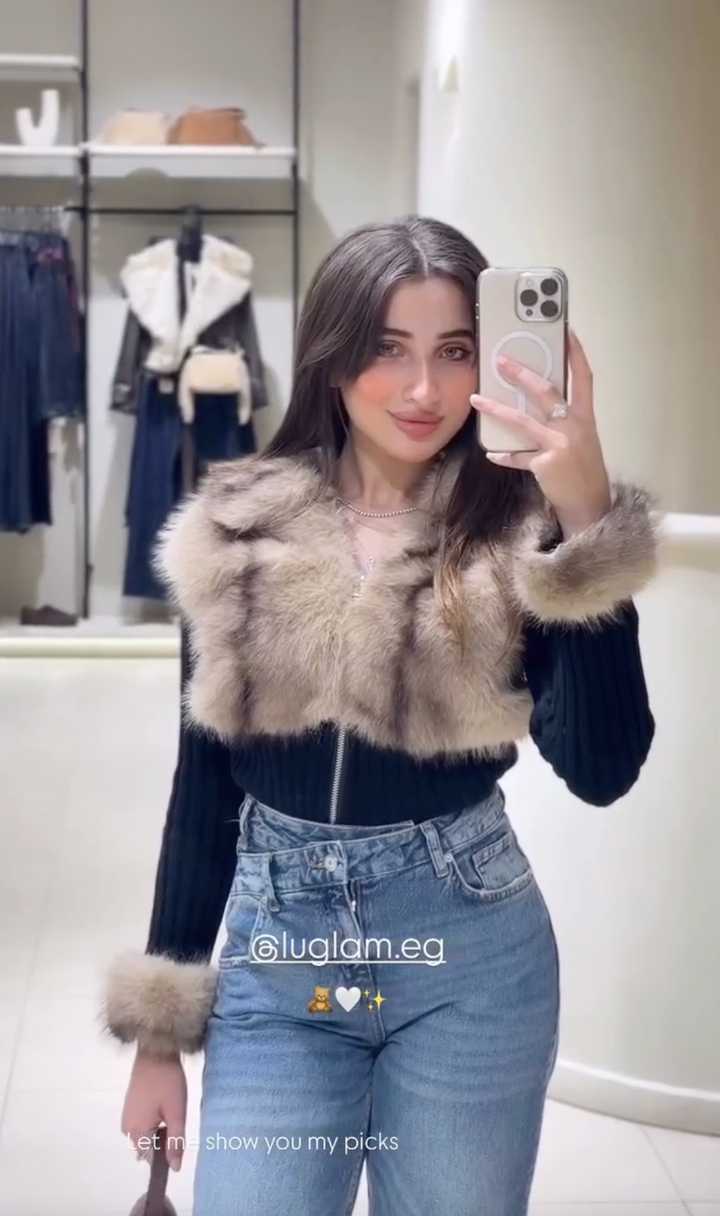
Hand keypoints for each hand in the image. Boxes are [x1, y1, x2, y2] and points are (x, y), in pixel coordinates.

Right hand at [121, 1047, 187, 1171]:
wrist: (155, 1052)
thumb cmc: (167, 1082)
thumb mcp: (177, 1113)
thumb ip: (175, 1142)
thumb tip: (174, 1169)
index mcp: (136, 1132)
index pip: (151, 1158)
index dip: (166, 1152)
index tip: (177, 1136)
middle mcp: (126, 1128)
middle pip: (148, 1146)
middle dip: (163, 1139)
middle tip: (175, 1118)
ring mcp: (127, 1116)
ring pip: (146, 1134)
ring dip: (159, 1129)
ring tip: (170, 1109)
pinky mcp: (130, 1106)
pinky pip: (143, 1123)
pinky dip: (154, 1119)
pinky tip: (163, 1104)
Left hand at [470, 329, 611, 537]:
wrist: (589, 504)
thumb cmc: (584, 469)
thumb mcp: (581, 439)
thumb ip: (564, 420)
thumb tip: (536, 402)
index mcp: (585, 417)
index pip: (584, 377)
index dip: (576, 353)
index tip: (567, 331)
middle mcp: (574, 426)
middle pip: (546, 391)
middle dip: (521, 373)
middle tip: (500, 360)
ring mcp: (559, 445)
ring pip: (522, 421)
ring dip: (496, 409)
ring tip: (476, 399)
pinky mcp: (545, 464)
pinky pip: (517, 456)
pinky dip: (504, 455)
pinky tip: (491, 453)